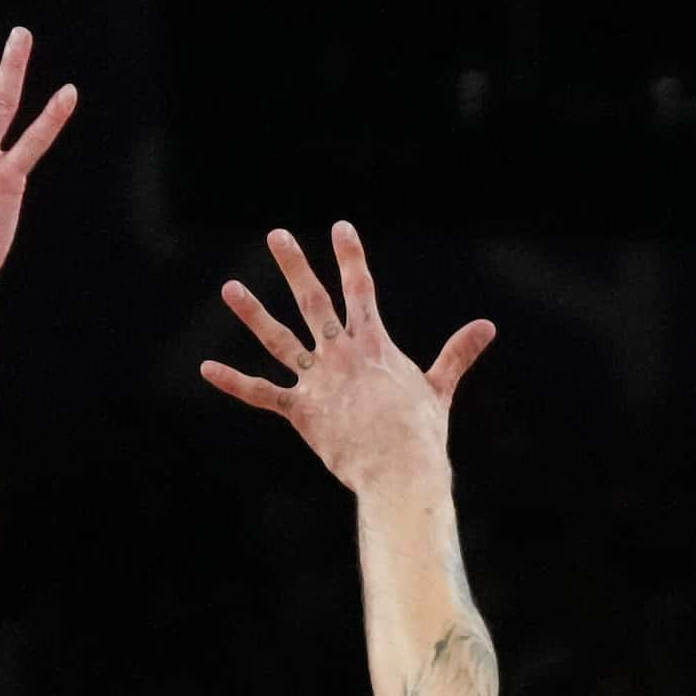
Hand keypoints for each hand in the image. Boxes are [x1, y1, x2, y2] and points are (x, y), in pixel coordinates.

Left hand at [202, 221, 496, 493]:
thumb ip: (458, 353)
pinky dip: (234, 381)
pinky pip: (261, 393)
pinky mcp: (300, 411)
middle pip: (313, 301)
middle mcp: (341, 354)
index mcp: (374, 345)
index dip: (350, 256)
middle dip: (294, 266)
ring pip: (279, 339)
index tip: (340, 227)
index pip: (361, 289)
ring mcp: (317, 381)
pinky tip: (207, 368)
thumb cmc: (422, 433)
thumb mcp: (441, 387)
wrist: (399, 469)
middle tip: (277, 236)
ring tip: (230, 288)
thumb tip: (488, 327)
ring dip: (253, 313)